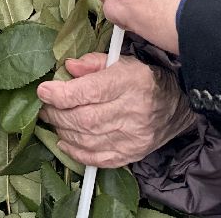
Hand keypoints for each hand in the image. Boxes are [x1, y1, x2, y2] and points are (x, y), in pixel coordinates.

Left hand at [36, 53, 196, 165]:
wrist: (177, 106)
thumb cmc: (143, 79)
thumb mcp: (121, 61)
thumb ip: (93, 63)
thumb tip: (68, 68)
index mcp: (128, 82)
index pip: (90, 92)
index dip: (62, 94)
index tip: (44, 91)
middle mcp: (132, 111)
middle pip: (85, 119)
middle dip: (57, 114)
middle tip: (44, 108)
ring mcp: (133, 137)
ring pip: (88, 140)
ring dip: (63, 131)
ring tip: (53, 121)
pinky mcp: (132, 153)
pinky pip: (99, 159)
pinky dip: (77, 152)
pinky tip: (65, 141)